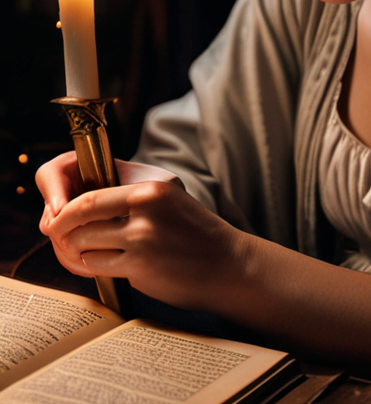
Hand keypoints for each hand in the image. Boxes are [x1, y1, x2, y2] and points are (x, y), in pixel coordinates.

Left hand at [36, 152, 244, 310]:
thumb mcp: (171, 201)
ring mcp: (143, 237)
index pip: (93, 192)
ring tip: (83, 254)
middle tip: (58, 236)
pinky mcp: (141, 266)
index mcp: (152, 187)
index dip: (68, 206)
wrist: (229, 265)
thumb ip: (133, 197)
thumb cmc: (197, 234)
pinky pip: (97, 264)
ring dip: (78, 250)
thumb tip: (87, 203)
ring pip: (85, 241)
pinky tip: (101, 267)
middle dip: (62, 228)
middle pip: (82, 214)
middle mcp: (147, 207)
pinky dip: (91, 267)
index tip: (60, 216)